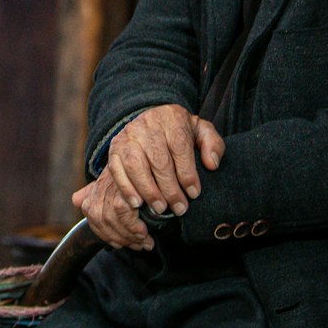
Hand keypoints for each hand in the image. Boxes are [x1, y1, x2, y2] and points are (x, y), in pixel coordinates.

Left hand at [71, 166, 153, 249]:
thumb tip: (76, 199)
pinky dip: (134, 227)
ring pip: (112, 221)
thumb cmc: (129, 170)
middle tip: (140, 244)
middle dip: (122, 238)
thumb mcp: (109, 179)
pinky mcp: (120, 191)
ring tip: (145, 240)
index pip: (95, 223)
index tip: (124, 244)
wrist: (141, 150)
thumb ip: (93, 191)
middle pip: (102, 223)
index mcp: (92, 193)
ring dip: (131, 235)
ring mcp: (107, 188)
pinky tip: (145, 231)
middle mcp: (97, 190)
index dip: (109, 237)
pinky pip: (123, 215)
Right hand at [107, 104, 223, 216]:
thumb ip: (212, 144)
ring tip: (160, 209)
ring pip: (136, 165)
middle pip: (158, 159)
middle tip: (179, 208)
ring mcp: (128, 136)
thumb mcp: (201, 132)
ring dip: (148, 191)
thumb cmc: (180, 131)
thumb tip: (212, 164)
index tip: (194, 194)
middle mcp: (147, 124)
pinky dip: (126, 188)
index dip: (187, 173)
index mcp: (172, 118)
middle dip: (170, 189)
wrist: (152, 120)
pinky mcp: (114, 148)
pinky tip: (137, 203)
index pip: (180, 146)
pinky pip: (117, 170)